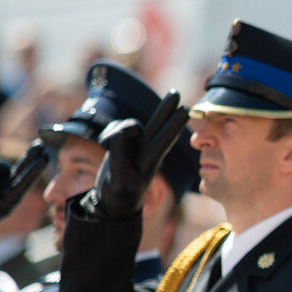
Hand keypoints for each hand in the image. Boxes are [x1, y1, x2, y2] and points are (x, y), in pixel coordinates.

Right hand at [85, 91, 188, 219]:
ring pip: (128, 125)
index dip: (175, 124)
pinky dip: (107, 135)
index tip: (186, 110)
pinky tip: (105, 147)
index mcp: (150, 160)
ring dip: (114, 132)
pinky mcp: (124, 142)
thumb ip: (120, 153)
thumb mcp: (119, 178)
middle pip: (158, 123)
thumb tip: (122, 132)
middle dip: (166, 107)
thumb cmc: (120, 192)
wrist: (112, 199)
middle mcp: (146, 149)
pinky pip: (116, 128)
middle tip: (176, 92)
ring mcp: (136, 144)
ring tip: (106, 148)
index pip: (165, 138)